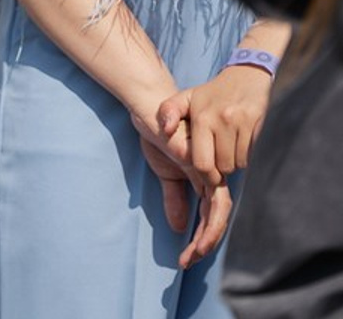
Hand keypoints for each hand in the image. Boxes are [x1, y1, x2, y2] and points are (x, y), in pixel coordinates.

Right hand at [133, 109, 231, 266]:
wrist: (148, 106)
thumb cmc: (160, 135)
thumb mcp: (165, 173)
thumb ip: (175, 198)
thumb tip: (181, 229)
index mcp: (206, 177)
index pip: (213, 213)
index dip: (204, 237)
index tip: (188, 258)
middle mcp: (212, 172)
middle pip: (219, 214)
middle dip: (207, 241)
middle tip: (189, 262)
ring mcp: (206, 163)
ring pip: (217, 206)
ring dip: (207, 233)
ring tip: (191, 253)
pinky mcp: (194, 155)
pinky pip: (206, 186)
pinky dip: (203, 211)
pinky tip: (191, 227)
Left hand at [158, 65, 272, 185]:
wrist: (246, 76)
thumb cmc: (213, 93)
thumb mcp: (187, 98)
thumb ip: (169, 111)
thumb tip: (165, 130)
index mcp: (202, 118)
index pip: (202, 163)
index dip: (207, 176)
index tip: (209, 174)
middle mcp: (222, 120)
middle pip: (224, 167)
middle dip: (223, 169)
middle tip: (221, 160)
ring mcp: (243, 123)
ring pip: (241, 163)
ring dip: (237, 161)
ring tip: (232, 147)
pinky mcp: (262, 125)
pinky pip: (256, 154)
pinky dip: (251, 154)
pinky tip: (245, 142)